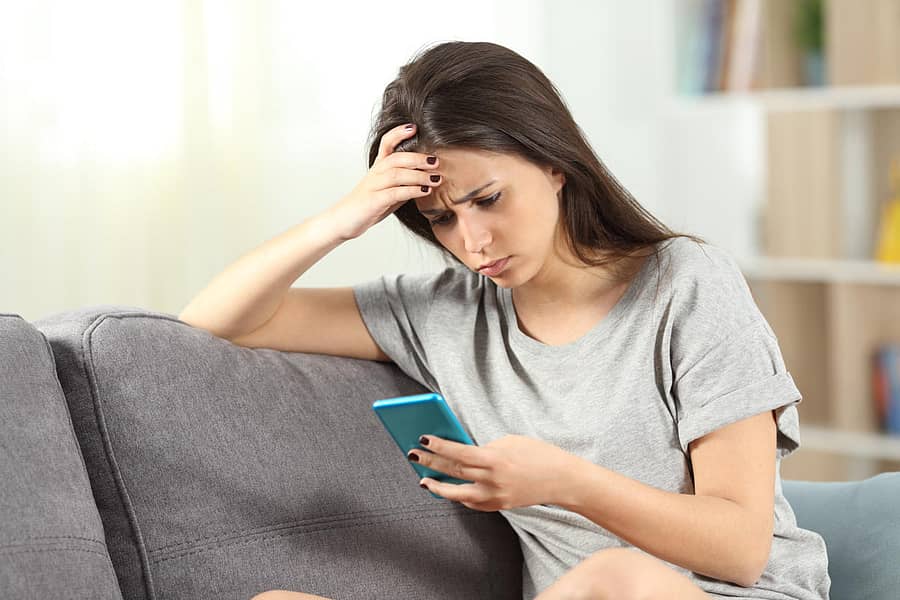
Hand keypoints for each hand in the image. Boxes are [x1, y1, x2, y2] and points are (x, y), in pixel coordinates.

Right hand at [324, 123, 441, 240]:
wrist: (344, 221)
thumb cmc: (368, 205)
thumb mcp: (388, 190)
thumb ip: (404, 183)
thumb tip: (428, 179)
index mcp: (378, 167)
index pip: (386, 143)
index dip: (398, 133)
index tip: (414, 127)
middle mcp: (375, 173)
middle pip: (396, 158)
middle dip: (418, 158)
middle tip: (436, 161)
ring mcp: (374, 187)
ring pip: (397, 174)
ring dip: (419, 175)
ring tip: (436, 179)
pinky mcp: (374, 201)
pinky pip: (395, 193)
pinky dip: (412, 191)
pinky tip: (425, 191)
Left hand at [409, 434, 579, 510]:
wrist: (562, 479)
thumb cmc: (537, 454)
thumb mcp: (509, 442)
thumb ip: (484, 448)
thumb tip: (460, 451)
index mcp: (495, 460)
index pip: (459, 453)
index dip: (439, 447)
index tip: (422, 439)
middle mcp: (492, 481)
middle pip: (454, 472)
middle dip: (431, 463)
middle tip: (412, 455)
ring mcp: (495, 497)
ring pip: (458, 494)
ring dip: (439, 486)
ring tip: (424, 479)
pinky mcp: (499, 506)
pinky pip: (472, 501)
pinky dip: (459, 494)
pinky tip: (449, 487)